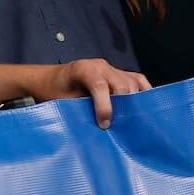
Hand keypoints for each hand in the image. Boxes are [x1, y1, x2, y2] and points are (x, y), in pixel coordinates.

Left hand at [35, 59, 150, 128]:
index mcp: (83, 69)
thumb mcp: (62, 102)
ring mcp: (111, 67)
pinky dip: (142, 92)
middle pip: (121, 84)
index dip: (105, 107)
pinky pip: (137, 80)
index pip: (100, 86)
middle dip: (122, 107)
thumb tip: (101, 128)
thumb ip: (82, 110)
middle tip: (118, 126)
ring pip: (132, 83)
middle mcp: (100, 65)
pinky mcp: (118, 72)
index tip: (105, 125)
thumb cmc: (54, 92)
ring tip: (128, 120)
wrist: (50, 79)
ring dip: (133, 102)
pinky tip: (143, 106)